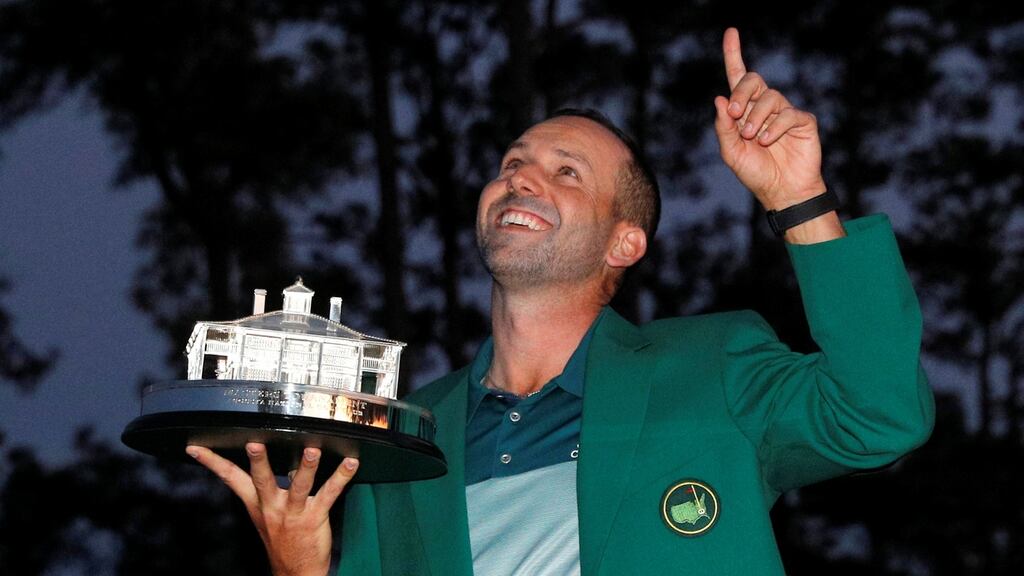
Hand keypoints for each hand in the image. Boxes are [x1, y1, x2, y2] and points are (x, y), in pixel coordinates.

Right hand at [187, 443, 358, 575]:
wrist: (295, 572)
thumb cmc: (282, 539)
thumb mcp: (268, 513)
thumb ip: (272, 486)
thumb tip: (281, 460)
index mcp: (256, 503)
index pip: (230, 478)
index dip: (212, 462)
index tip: (196, 447)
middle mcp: (271, 506)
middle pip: (262, 480)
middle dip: (258, 462)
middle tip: (254, 443)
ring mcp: (293, 513)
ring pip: (299, 486)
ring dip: (306, 467)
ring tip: (312, 450)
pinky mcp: (314, 517)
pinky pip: (330, 494)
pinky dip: (341, 477)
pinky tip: (351, 463)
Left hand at [713, 27, 826, 210]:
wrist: (782, 192)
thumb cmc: (756, 172)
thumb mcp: (731, 152)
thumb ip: (723, 127)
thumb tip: (719, 99)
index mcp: (745, 111)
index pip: (739, 78)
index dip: (734, 54)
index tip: (731, 32)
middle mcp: (765, 107)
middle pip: (753, 81)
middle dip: (741, 93)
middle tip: (734, 114)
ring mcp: (785, 112)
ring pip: (770, 97)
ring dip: (756, 117)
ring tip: (753, 138)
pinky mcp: (803, 122)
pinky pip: (788, 114)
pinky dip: (775, 127)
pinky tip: (768, 141)